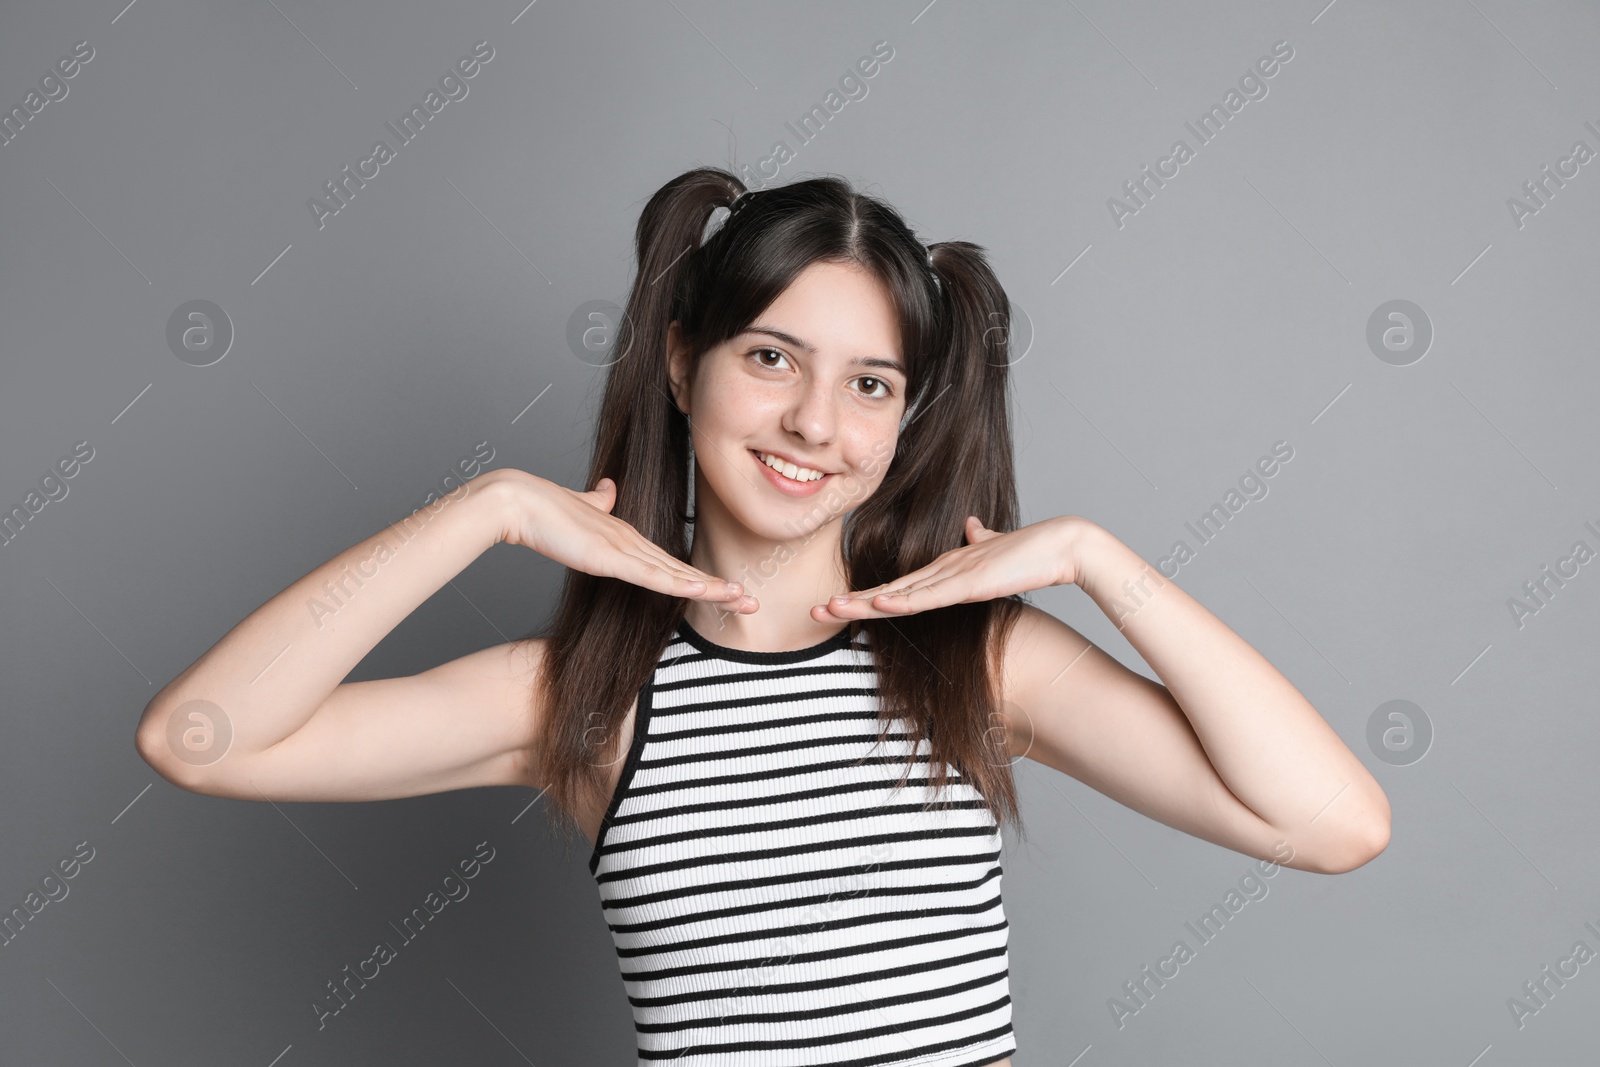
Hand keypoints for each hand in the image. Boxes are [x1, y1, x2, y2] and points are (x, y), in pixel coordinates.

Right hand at [500, 472, 756, 611]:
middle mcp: (631, 540)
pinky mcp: (609, 556)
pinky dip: (678, 584)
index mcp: (625, 535)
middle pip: (683, 570)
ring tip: (742, 599)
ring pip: (675, 574)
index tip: (724, 591)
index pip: (670, 563)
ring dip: (710, 588)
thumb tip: (608, 490)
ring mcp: (622, 547)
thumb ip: (597, 504)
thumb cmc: (542, 509)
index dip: (699, 578)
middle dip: (718, 587)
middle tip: (751, 600)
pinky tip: (700, 591)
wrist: (519, 501)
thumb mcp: (580, 510)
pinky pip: (650, 575)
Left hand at [812, 515, 1088, 621]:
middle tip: (813, 611)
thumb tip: (974, 528)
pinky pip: (927, 596)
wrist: (1063, 544)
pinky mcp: (968, 583)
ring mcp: (953, 575)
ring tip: (828, 609)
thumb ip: (982, 542)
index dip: (864, 597)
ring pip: (897, 593)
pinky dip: (900, 600)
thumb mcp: (997, 551)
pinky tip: (875, 603)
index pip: (896, 587)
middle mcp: (942, 569)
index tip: (836, 606)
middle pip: (886, 590)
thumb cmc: (1033, 552)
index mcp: (946, 567)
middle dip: (849, 602)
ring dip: (861, 603)